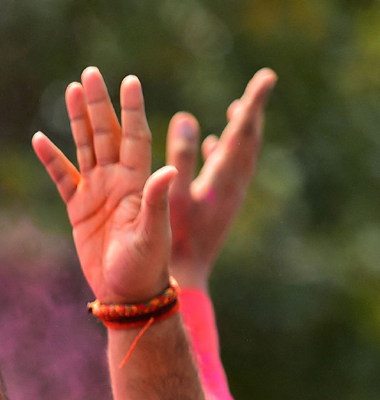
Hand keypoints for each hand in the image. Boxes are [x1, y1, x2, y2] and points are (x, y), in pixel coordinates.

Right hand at [32, 68, 176, 304]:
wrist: (126, 293)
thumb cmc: (146, 266)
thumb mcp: (154, 234)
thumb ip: (156, 201)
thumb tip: (168, 170)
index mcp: (138, 182)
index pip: (135, 136)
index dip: (131, 110)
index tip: (129, 81)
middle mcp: (118, 181)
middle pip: (106, 134)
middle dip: (99, 105)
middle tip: (91, 74)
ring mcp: (97, 193)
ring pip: (85, 148)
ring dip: (77, 121)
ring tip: (70, 91)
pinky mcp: (78, 209)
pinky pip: (62, 177)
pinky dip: (51, 159)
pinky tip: (39, 139)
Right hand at [167, 69, 276, 290]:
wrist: (181, 281)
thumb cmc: (172, 243)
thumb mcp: (173, 197)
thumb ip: (181, 157)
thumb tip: (189, 118)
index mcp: (223, 181)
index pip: (243, 134)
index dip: (254, 104)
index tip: (267, 78)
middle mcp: (231, 188)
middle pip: (247, 143)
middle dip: (250, 115)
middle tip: (258, 90)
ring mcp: (226, 199)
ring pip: (239, 158)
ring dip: (239, 133)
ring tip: (239, 112)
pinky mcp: (217, 209)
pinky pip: (226, 172)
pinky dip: (222, 152)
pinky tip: (213, 146)